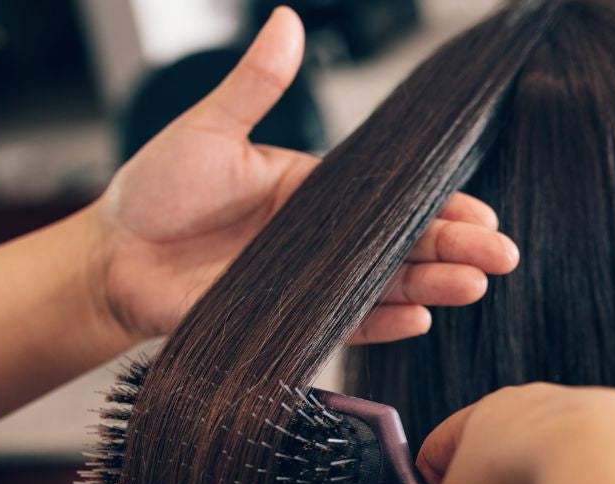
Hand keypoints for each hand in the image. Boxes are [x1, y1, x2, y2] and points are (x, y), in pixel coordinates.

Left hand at [89, 7, 517, 344]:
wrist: (112, 259)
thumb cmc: (155, 192)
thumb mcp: (208, 130)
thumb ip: (255, 85)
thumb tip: (285, 23)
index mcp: (316, 190)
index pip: (392, 197)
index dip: (440, 205)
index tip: (480, 211)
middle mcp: (324, 238)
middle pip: (405, 244)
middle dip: (457, 250)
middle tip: (503, 257)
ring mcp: (312, 280)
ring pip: (387, 284)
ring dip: (432, 287)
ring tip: (474, 286)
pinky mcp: (292, 319)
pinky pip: (348, 322)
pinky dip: (382, 322)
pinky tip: (419, 319)